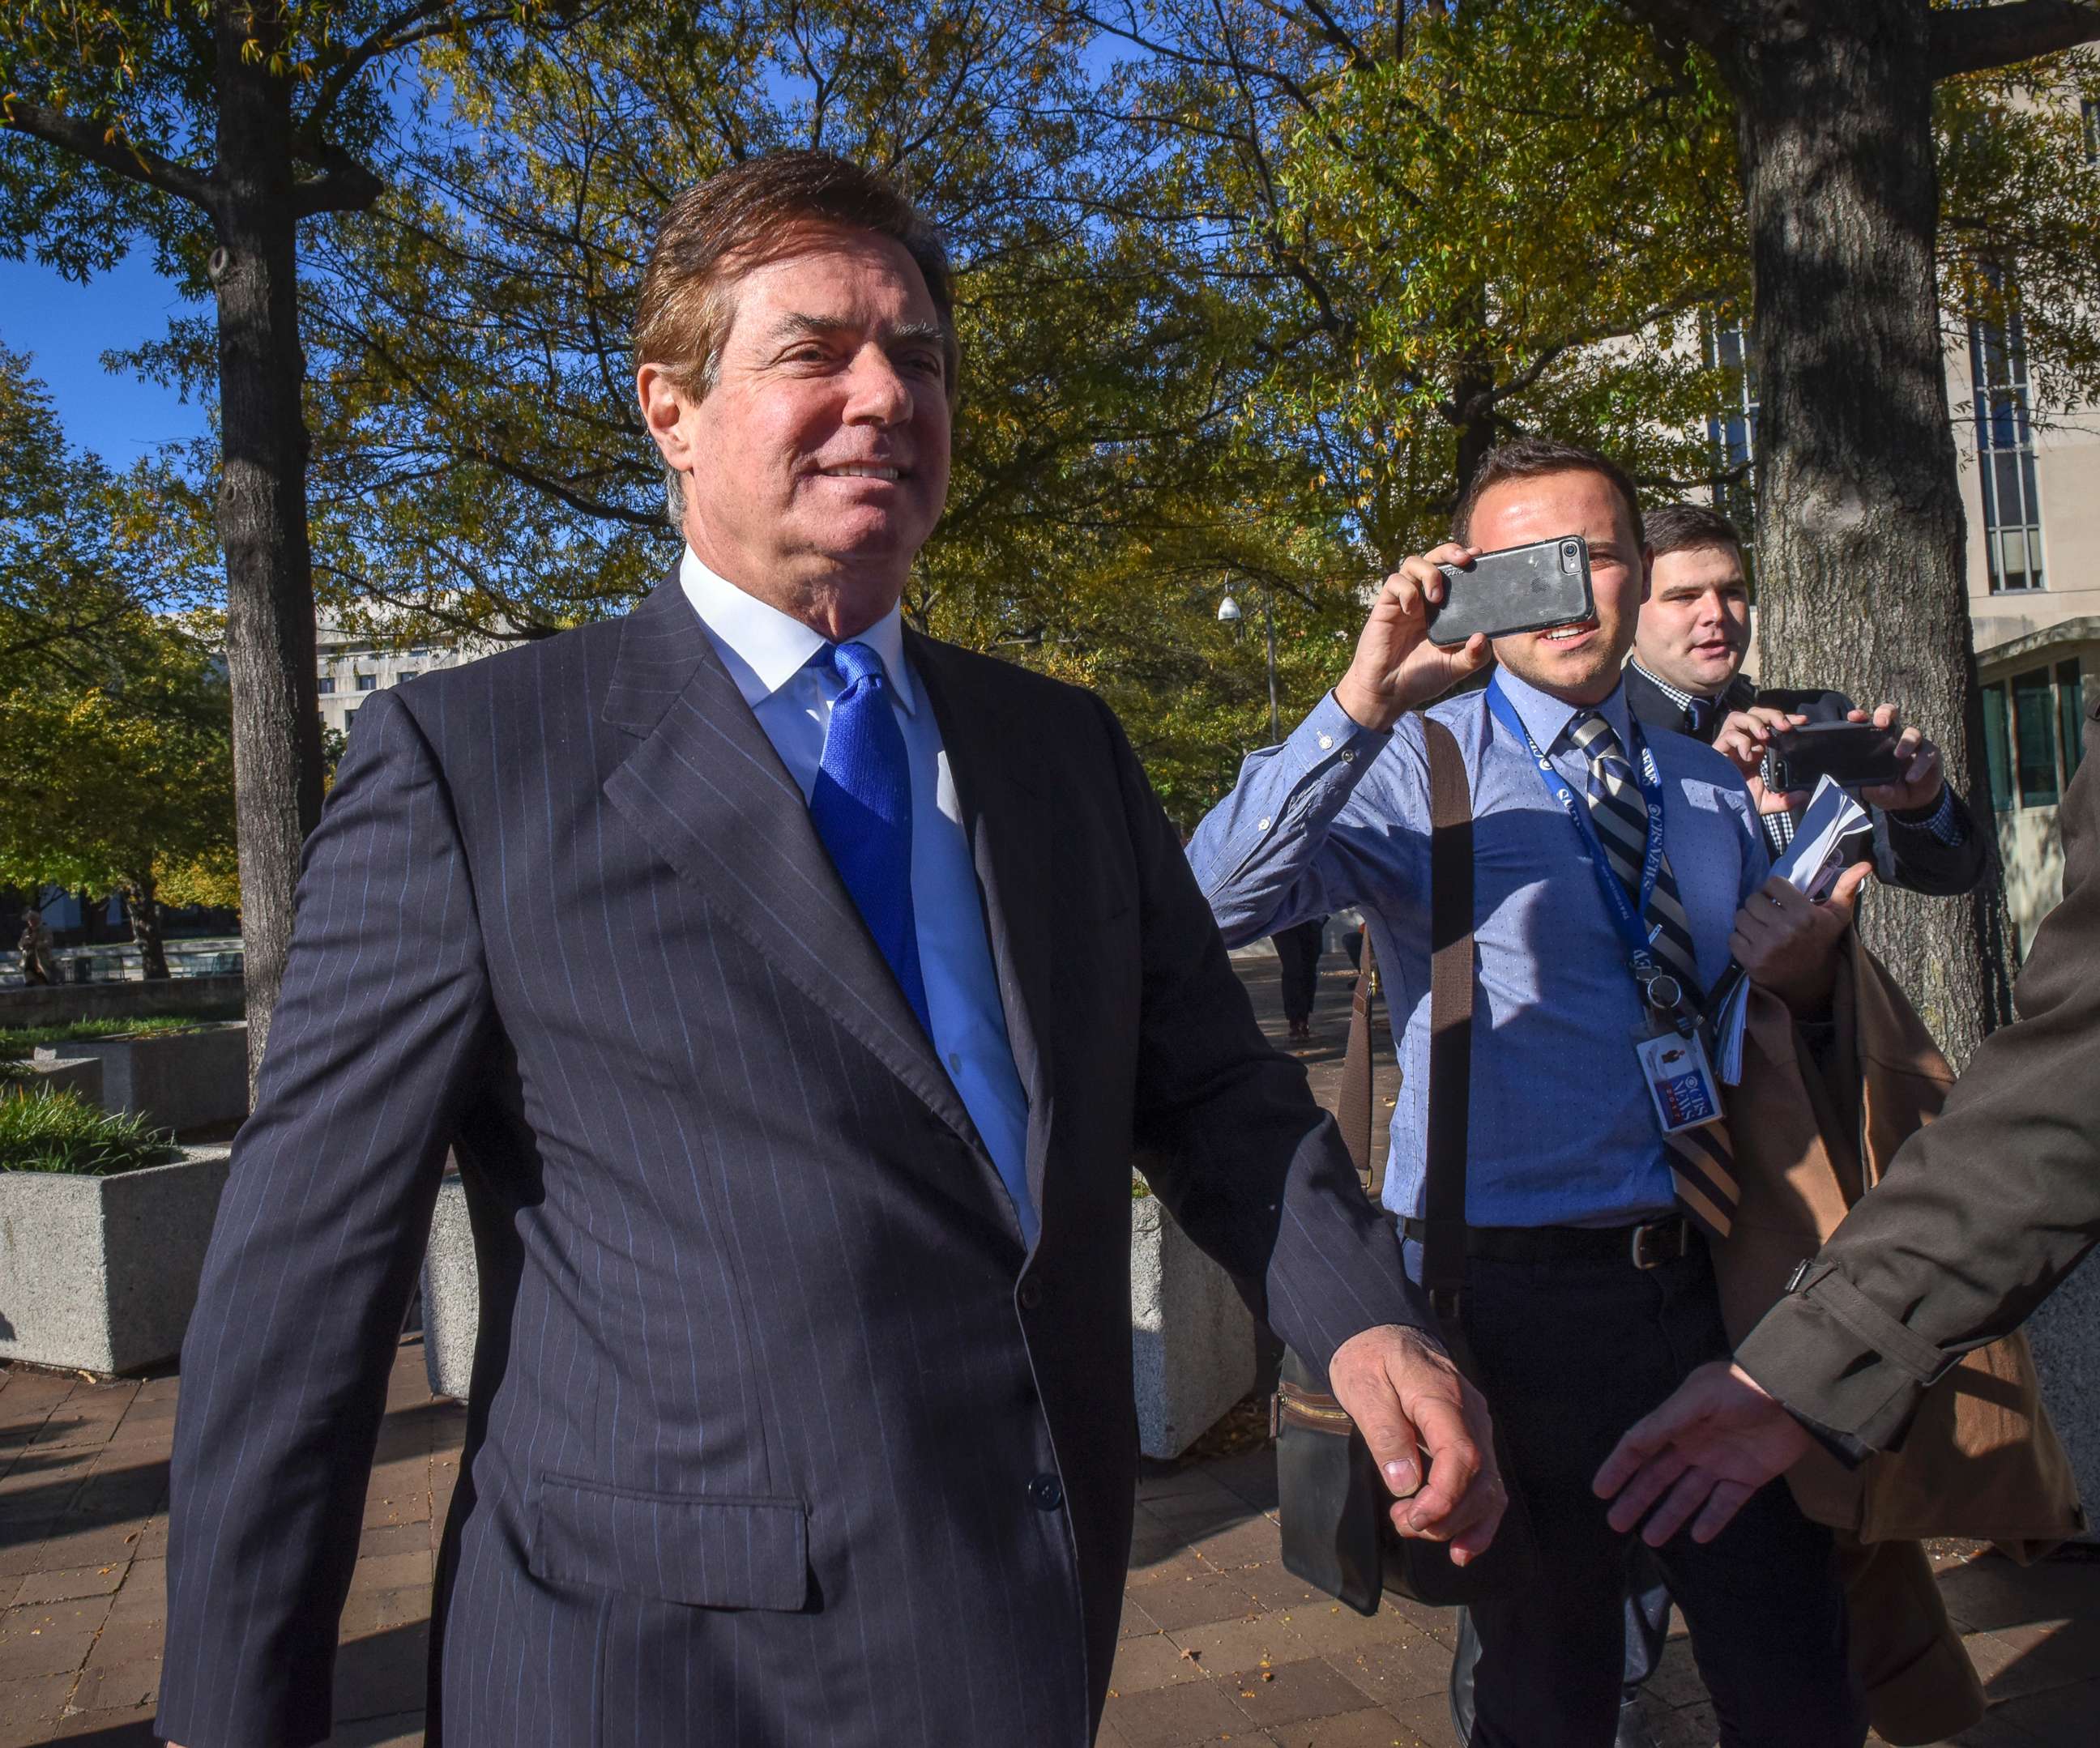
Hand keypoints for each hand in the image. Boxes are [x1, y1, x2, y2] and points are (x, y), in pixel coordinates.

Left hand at [1327, 1323, 1505, 1564]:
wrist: (1382, 1333)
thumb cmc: (1369, 1358)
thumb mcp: (1361, 1387)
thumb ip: (1384, 1432)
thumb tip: (1405, 1483)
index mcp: (1442, 1396)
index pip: (1462, 1456)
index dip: (1444, 1497)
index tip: (1413, 1518)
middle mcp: (1471, 1414)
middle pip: (1479, 1479)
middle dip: (1444, 1516)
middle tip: (1402, 1523)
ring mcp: (1477, 1426)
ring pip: (1489, 1488)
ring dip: (1458, 1523)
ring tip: (1417, 1529)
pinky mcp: (1474, 1438)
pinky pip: (1488, 1484)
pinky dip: (1480, 1520)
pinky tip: (1461, 1547)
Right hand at [1332, 548, 1493, 732]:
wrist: (1388, 693)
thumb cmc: (1421, 678)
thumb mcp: (1455, 668)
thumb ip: (1474, 655)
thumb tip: (1483, 636)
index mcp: (1444, 608)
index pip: (1455, 572)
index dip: (1466, 558)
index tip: (1480, 555)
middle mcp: (1424, 599)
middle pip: (1435, 557)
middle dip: (1450, 551)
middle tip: (1464, 560)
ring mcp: (1404, 600)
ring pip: (1413, 562)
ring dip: (1429, 571)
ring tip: (1436, 595)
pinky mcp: (1385, 606)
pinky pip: (1395, 582)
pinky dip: (1406, 589)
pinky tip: (1411, 609)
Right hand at [1592, 1361, 1809, 1544]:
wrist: (1795, 1396)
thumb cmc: (1741, 1389)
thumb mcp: (1699, 1397)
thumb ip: (1665, 1422)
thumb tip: (1631, 1444)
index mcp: (1677, 1421)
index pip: (1640, 1447)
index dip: (1619, 1468)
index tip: (1600, 1491)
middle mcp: (1694, 1444)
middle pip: (1659, 1476)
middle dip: (1637, 1499)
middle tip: (1616, 1524)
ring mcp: (1720, 1463)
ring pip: (1687, 1495)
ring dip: (1668, 1515)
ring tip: (1651, 1538)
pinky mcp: (1748, 1478)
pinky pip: (1725, 1504)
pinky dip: (1712, 1520)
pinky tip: (1698, 1537)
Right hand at [1713, 706, 1808, 815]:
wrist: (1722, 812)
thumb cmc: (1739, 802)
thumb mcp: (1767, 801)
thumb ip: (1785, 799)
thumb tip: (1803, 796)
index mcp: (1755, 749)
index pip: (1769, 725)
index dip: (1785, 718)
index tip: (1803, 722)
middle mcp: (1742, 743)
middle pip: (1755, 714)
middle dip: (1772, 715)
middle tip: (1786, 726)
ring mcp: (1729, 746)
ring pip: (1738, 717)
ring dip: (1754, 722)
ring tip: (1765, 736)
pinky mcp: (1718, 751)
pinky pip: (1728, 735)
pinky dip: (1741, 741)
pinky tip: (1748, 756)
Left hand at [1728, 863, 1870, 1014]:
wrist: (1812, 983)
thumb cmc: (1822, 943)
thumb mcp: (1838, 916)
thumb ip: (1847, 888)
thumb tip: (1865, 864)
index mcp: (1805, 915)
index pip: (1772, 884)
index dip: (1774, 890)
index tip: (1780, 900)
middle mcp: (1785, 929)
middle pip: (1753, 899)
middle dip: (1760, 905)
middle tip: (1770, 915)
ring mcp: (1767, 946)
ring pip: (1740, 916)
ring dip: (1749, 921)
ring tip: (1763, 929)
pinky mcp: (1752, 961)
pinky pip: (1733, 937)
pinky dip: (1741, 939)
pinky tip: (1756, 944)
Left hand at [1848, 704, 1942, 812]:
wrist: (1916, 802)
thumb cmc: (1893, 790)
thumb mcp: (1879, 794)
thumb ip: (1874, 792)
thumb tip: (1870, 789)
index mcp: (1878, 743)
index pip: (1868, 725)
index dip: (1861, 717)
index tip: (1854, 717)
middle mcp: (1896, 738)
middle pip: (1891, 715)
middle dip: (1885, 714)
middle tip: (1881, 723)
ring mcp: (1915, 744)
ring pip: (1912, 733)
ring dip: (1905, 742)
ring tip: (1898, 755)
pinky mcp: (1930, 754)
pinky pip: (1927, 755)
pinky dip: (1919, 766)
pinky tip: (1911, 777)